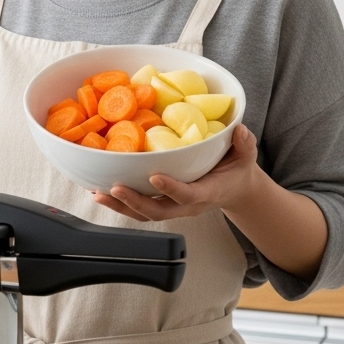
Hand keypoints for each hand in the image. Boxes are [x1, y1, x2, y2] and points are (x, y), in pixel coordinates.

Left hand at [92, 123, 261, 221]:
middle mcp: (186, 205)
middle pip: (157, 211)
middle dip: (135, 202)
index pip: (187, 194)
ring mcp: (172, 207)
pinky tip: (99, 191)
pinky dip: (118, 202)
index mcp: (206, 193)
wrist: (233, 190)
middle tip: (115, 188)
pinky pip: (137, 208)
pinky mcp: (161, 204)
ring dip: (119, 205)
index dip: (171, 189)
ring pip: (143, 213)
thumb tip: (240, 130)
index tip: (155, 177)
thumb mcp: (246, 157)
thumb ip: (244, 145)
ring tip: (97, 193)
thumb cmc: (236, 171)